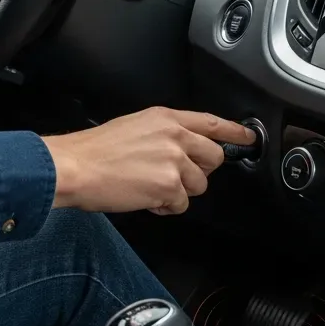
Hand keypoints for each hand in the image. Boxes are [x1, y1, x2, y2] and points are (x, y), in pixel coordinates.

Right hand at [43, 107, 255, 215]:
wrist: (75, 167)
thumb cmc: (94, 151)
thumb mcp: (133, 127)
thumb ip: (162, 134)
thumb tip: (178, 150)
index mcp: (165, 118)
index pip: (211, 122)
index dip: (234, 132)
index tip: (248, 138)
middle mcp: (175, 136)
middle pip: (214, 157)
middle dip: (199, 171)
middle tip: (176, 176)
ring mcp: (174, 161)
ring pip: (198, 185)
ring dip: (178, 192)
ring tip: (150, 187)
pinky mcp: (169, 186)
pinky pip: (181, 205)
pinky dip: (165, 207)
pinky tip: (145, 198)